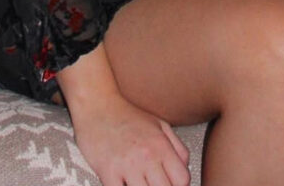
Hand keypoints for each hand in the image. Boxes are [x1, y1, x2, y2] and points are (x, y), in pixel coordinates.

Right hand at [58, 46, 189, 185]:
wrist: (97, 105)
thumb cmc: (127, 116)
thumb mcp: (159, 125)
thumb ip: (177, 148)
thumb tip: (185, 169)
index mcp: (161, 145)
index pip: (182, 179)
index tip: (172, 184)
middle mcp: (146, 156)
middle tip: (154, 183)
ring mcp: (127, 165)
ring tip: (140, 183)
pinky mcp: (108, 172)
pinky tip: (125, 184)